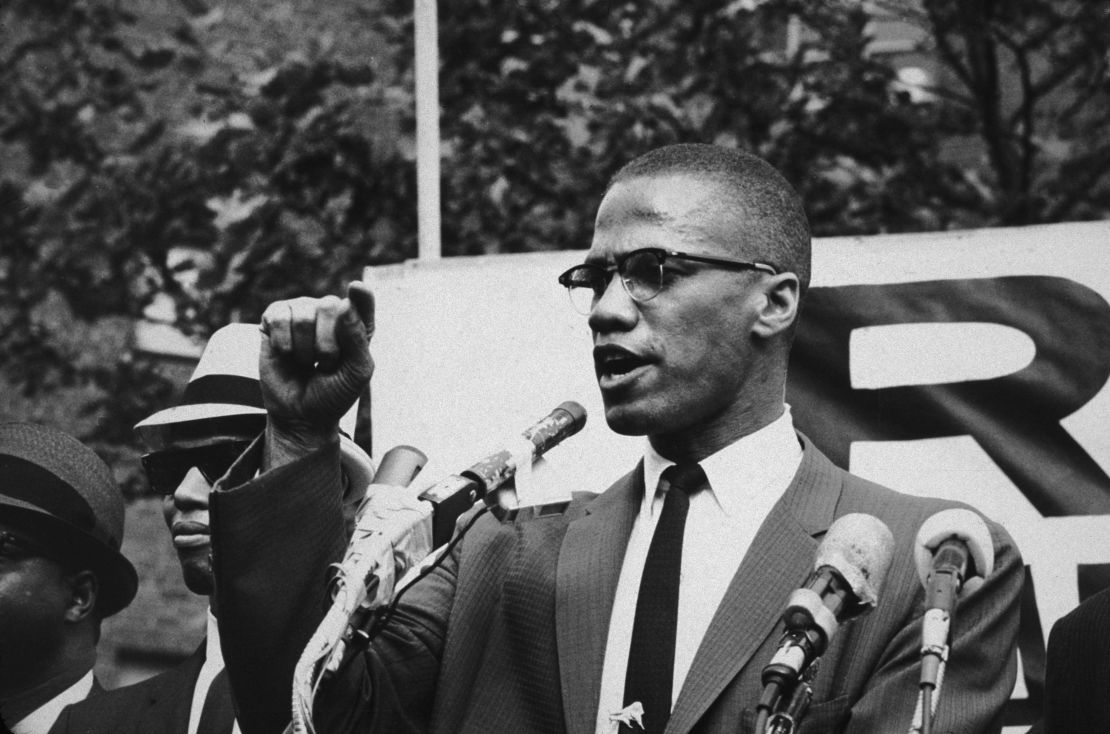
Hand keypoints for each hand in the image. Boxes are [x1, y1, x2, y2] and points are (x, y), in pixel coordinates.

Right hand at [259, 281, 374, 461]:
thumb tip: (345, 303)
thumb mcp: (356, 372)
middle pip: (328, 306)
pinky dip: (284, 344)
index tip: (357, 288)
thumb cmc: (334, 393)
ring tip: (306, 362)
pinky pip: (279, 317)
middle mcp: (329, 311)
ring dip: (304, 350)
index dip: (361, 296)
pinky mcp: (274, 318)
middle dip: (326, 345)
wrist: (301, 415)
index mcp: (356, 323)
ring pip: (303, 316)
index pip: (362, 301)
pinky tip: (287, 354)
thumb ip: (357, 339)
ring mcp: (301, 311)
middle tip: (324, 364)